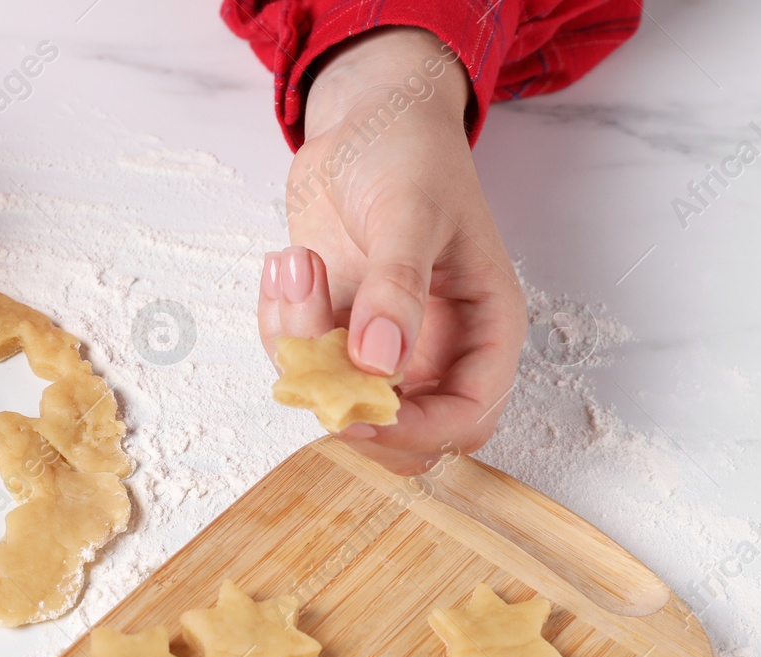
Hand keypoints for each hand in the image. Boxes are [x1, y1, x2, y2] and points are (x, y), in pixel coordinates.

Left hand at [257, 27, 526, 475]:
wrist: (364, 121)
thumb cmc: (410, 155)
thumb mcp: (410, 211)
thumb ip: (397, 287)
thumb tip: (381, 361)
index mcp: (484, 329)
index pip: (465, 419)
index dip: (414, 433)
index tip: (357, 411)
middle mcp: (435, 349)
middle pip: (396, 431)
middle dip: (340, 398)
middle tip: (307, 347)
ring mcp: (378, 345)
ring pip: (331, 397)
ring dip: (296, 343)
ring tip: (294, 260)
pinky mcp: (331, 332)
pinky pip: (295, 363)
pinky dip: (276, 325)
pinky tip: (285, 263)